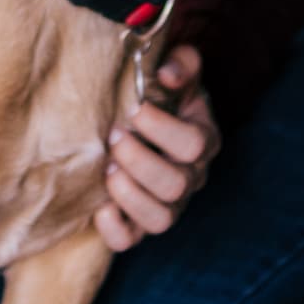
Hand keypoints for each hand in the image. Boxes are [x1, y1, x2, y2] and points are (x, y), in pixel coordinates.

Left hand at [97, 45, 218, 251]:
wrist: (146, 121)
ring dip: (130, 195)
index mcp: (203, 139)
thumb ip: (181, 63)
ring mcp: (168, 205)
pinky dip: (113, 228)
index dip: (162, 129)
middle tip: (114, 136)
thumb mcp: (177, 70)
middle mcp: (191, 178)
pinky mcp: (140, 222)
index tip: (135, 108)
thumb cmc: (163, 95)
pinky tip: (100, 205)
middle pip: (175, 186)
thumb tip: (167, 74)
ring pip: (160, 220)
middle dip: (139, 161)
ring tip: (108, 169)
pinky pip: (130, 240)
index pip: (193, 145)